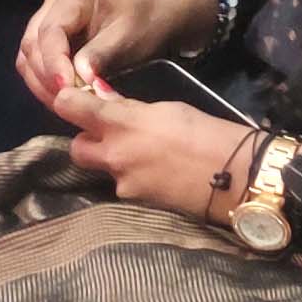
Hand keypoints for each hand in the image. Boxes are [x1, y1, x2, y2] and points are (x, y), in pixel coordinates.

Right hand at [18, 0, 217, 109]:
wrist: (159, 14)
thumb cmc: (147, 21)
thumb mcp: (127, 37)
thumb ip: (99, 56)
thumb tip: (77, 80)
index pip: (50, 32)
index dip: (54, 63)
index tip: (66, 89)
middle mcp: (56, 2)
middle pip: (34, 43)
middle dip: (46, 76)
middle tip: (66, 103)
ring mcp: (51, 17)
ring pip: (30, 55)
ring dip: (42, 82)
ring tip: (63, 104)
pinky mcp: (54, 36)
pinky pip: (40, 60)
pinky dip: (45, 80)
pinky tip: (61, 96)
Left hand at [61, 91, 253, 216]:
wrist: (235, 177)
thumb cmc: (208, 132)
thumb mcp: (169, 109)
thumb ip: (132, 110)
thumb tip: (109, 105)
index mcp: (122, 124)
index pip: (70, 107)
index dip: (67, 100)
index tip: (72, 98)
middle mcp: (113, 155)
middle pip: (76, 147)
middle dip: (87, 140)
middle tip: (110, 134)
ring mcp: (123, 183)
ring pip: (102, 169)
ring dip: (113, 160)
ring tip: (145, 155)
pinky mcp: (136, 202)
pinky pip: (124, 185)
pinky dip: (135, 178)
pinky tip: (159, 174)